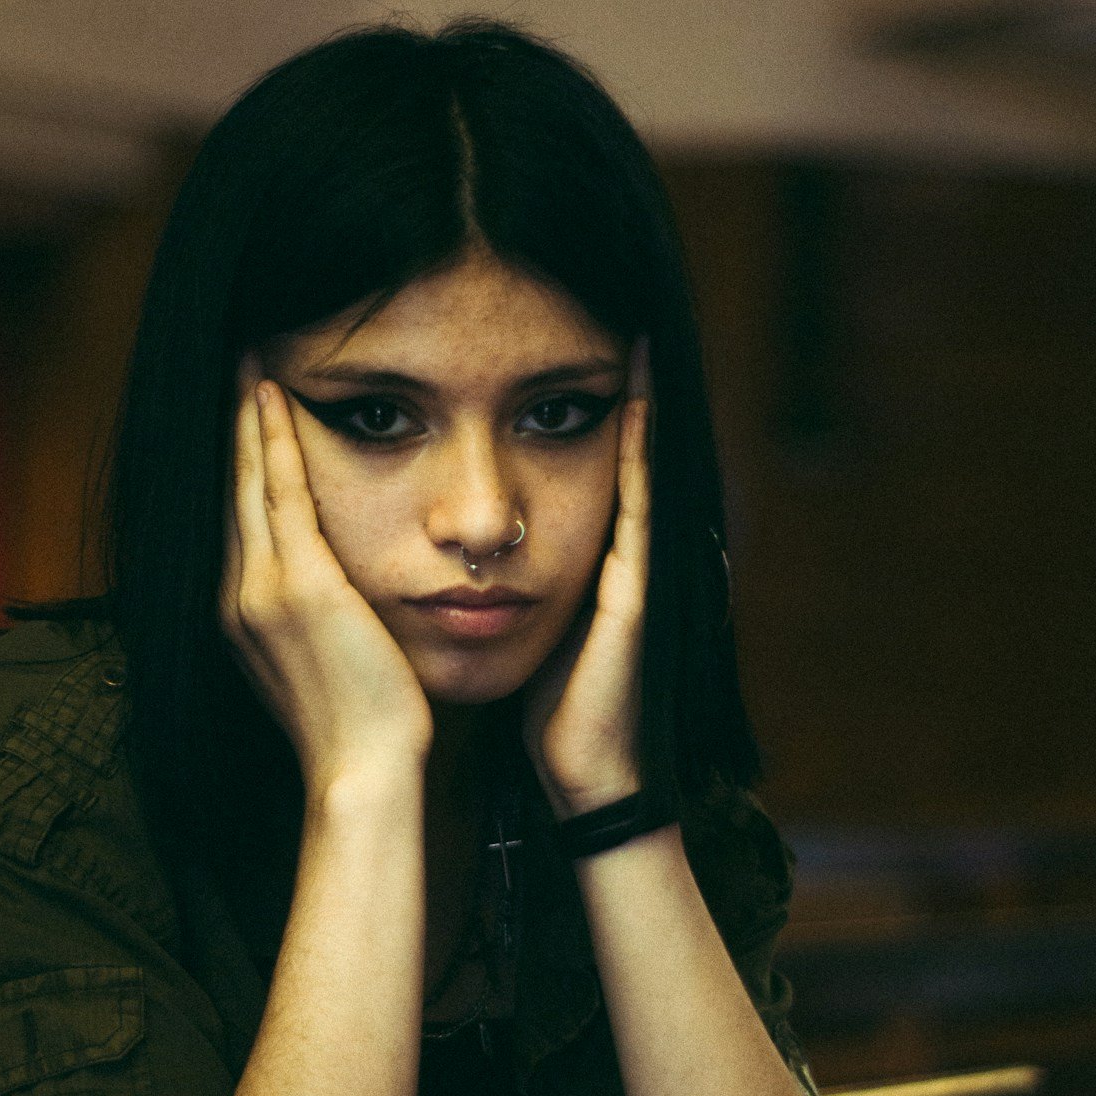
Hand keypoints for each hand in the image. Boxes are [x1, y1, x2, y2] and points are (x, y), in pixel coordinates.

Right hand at [219, 353, 434, 797]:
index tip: (240, 422)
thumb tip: (330, 600)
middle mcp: (237, 597)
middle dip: (231, 430)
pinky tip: (275, 400)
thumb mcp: (321, 665)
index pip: (236, 522)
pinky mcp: (299, 586)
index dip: (235, 467)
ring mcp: (262, 590)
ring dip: (247, 421)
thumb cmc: (359, 727)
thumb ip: (313, 623)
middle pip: (229, 492)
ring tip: (249, 368)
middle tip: (234, 369)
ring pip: (247, 483)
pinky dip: (274, 442)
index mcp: (241, 616)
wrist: (361, 771)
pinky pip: (281, 495)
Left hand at [520, 335, 651, 819]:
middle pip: (611, 458)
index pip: (571, 469)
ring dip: (638, 407)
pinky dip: (642, 458)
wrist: (582, 773)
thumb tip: (453, 553)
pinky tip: (639, 409)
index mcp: (575, 559)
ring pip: (633, 471)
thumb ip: (499, 585)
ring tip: (635, 340)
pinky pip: (640, 510)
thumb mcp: (516, 628)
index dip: (559, 413)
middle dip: (614, 396)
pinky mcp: (635, 591)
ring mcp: (630, 569)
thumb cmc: (548, 708)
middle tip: (609, 323)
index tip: (548, 353)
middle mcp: (611, 555)